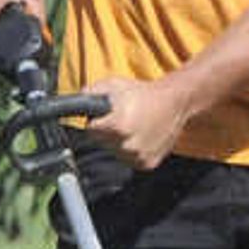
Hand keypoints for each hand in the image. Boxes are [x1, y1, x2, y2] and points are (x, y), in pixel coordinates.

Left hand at [73, 73, 188, 169]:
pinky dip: (133, 150)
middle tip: (123, 119)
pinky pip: (130, 160)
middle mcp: (127, 145)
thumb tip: (74, 101)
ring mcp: (138, 156)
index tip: (106, 116)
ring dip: (119, 142)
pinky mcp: (147, 164)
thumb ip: (90, 93)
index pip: (90, 131)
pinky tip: (142, 136)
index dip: (97, 121)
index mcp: (117, 126)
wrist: (174, 102)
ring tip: (134, 126)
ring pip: (116, 152)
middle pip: (102, 143)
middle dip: (107, 132)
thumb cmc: (143, 93)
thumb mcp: (113, 85)